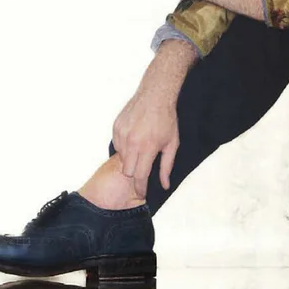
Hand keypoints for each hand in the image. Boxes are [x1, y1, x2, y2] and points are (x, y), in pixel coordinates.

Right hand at [112, 82, 180, 198]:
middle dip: (134, 172)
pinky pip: (117, 145)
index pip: (139, 176)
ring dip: (129, 158)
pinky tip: (135, 138)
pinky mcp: (115, 127)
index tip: (141, 193)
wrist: (155, 95)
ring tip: (141, 147)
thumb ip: (166, 166)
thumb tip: (165, 185)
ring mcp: (122, 134)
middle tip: (144, 165)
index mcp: (147, 148)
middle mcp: (132, 142)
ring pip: (121, 158)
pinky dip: (124, 146)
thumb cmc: (166, 119)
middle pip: (127, 171)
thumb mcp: (172, 144)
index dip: (140, 187)